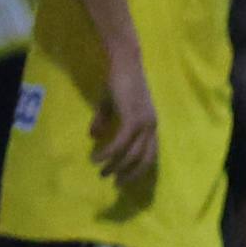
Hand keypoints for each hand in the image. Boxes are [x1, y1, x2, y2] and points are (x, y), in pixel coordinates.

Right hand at [91, 43, 157, 187]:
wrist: (123, 63)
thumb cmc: (117, 82)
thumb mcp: (110, 105)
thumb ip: (104, 120)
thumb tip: (94, 136)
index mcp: (151, 125)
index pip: (150, 154)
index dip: (139, 169)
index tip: (124, 180)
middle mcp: (152, 126)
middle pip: (145, 159)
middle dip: (130, 174)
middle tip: (115, 184)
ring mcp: (144, 122)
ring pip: (132, 154)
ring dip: (116, 166)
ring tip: (102, 172)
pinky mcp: (133, 118)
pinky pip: (121, 143)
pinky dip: (109, 153)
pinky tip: (97, 159)